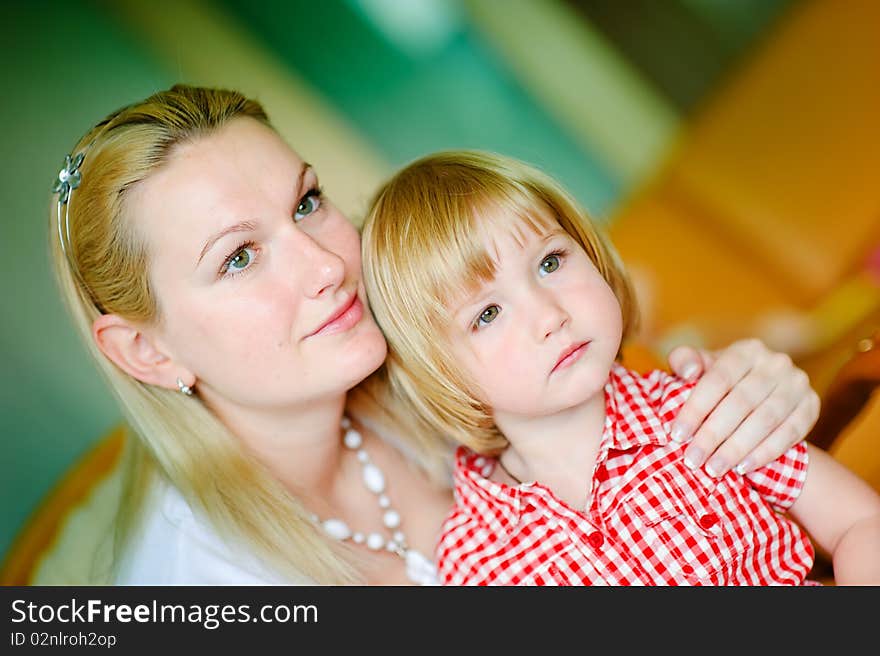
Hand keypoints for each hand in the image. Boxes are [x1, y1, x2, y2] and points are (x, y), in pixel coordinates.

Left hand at [666, 338, 819, 477]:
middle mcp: (776, 363)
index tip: (677, 435)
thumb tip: (687, 372)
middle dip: (713, 435)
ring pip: (765, 420)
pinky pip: (790, 434)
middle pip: (741, 403)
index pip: (718, 379)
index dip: (696, 408)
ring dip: (737, 448)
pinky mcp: (812, 406)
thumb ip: (685, 361)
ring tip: (715, 469)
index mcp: (746, 350)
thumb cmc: (721, 381)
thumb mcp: (701, 366)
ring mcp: (798, 384)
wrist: (763, 394)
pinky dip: (765, 453)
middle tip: (693, 459)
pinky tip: (743, 468)